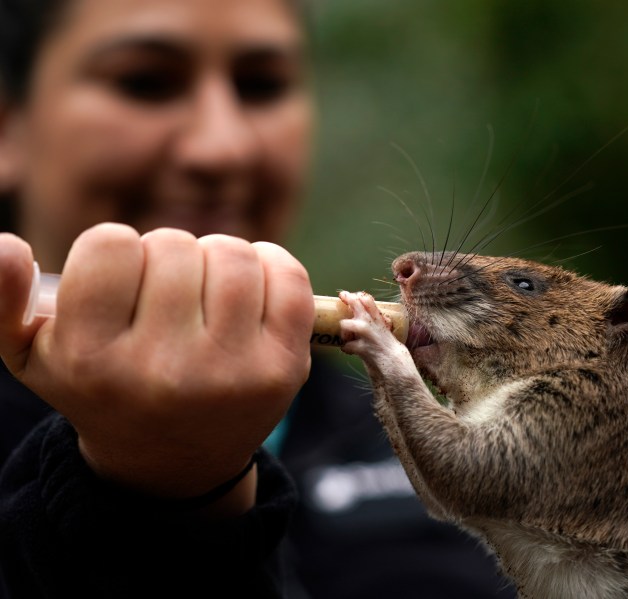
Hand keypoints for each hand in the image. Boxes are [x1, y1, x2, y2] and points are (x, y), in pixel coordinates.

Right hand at [0, 224, 312, 505]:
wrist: (175, 457)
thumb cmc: (102, 387)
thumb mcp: (31, 355)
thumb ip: (0, 299)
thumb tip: (6, 243)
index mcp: (94, 361)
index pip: (110, 244)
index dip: (114, 251)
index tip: (117, 281)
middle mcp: (164, 370)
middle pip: (175, 245)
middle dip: (166, 257)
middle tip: (164, 292)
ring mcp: (232, 371)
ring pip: (232, 253)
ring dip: (216, 258)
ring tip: (202, 289)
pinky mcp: (283, 368)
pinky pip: (287, 275)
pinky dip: (270, 264)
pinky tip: (247, 287)